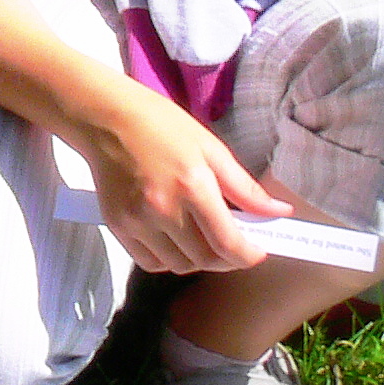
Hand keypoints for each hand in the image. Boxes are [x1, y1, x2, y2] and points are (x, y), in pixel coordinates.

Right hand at [78, 89, 297, 276]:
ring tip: (203, 239)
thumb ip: (245, 187)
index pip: (228, 244)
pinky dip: (168, 260)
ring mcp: (137, 221)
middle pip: (206, 260)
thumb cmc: (161, 125)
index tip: (258, 251)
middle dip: (227, 259)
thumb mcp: (210, 148)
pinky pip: (150, 262)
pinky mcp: (117, 226)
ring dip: (198, 260)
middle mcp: (164, 210)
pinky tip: (175, 240)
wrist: (104, 118)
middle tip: (233, 242)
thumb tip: (280, 212)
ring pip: (178, 266)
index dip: (249, 255)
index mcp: (193, 187)